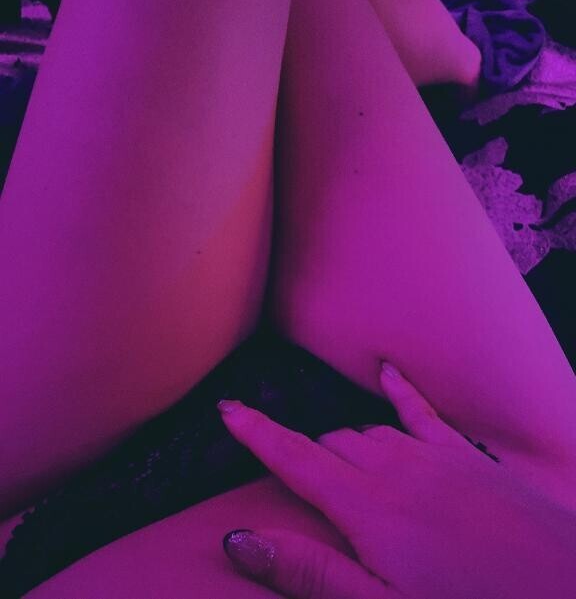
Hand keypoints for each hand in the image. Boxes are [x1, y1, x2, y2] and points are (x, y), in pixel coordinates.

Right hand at [217, 362, 575, 598]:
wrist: (565, 586)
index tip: (227, 408)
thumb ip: (311, 572)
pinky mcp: (464, 453)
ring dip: (342, 441)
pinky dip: (398, 389)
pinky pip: (421, 409)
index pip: (294, 459)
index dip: (256, 433)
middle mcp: (393, 467)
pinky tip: (386, 371)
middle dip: (303, 452)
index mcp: (367, 509)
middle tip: (288, 474)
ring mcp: (432, 455)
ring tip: (332, 459)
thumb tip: (241, 540)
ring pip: (366, 428)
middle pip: (328, 442)